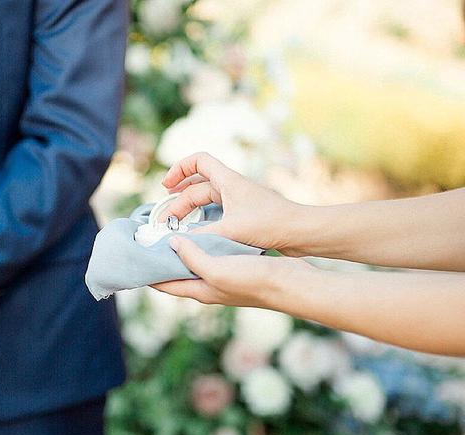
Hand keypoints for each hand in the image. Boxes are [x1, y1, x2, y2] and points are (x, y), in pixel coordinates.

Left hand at [152, 235, 311, 306]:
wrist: (293, 284)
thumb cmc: (255, 280)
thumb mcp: (218, 269)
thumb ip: (192, 258)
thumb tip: (170, 243)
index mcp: (200, 291)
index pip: (164, 284)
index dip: (146, 272)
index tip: (132, 257)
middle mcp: (208, 287)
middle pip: (176, 274)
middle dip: (161, 259)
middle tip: (148, 238)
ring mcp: (223, 278)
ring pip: (194, 263)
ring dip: (181, 250)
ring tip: (169, 231)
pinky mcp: (236, 269)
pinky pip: (212, 256)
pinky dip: (202, 245)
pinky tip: (202, 230)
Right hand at [160, 152, 304, 253]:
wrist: (300, 232)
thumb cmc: (270, 224)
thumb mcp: (229, 230)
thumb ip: (200, 236)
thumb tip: (175, 241)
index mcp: (228, 181)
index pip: (198, 160)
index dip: (179, 169)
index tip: (167, 186)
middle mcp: (232, 187)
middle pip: (197, 186)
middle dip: (179, 201)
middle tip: (166, 221)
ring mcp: (238, 201)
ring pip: (206, 201)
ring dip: (189, 211)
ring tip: (176, 226)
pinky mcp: (244, 216)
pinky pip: (216, 213)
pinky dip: (203, 221)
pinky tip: (197, 235)